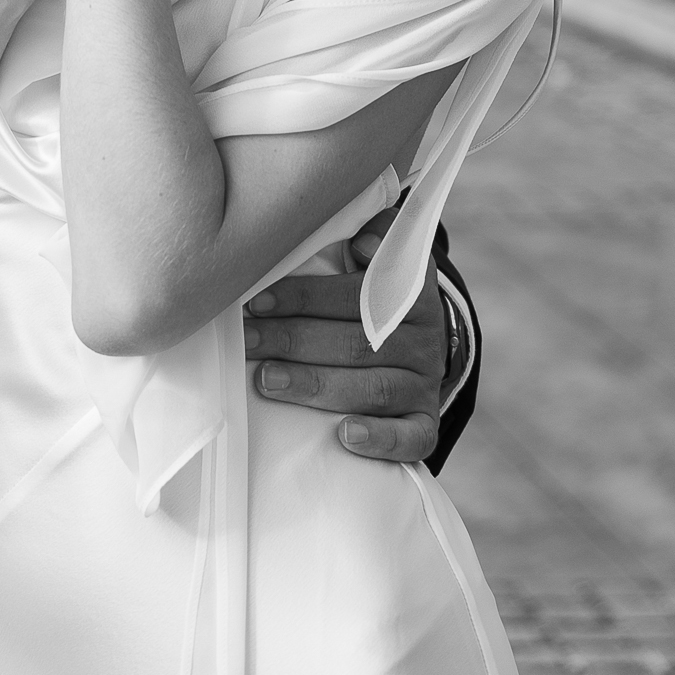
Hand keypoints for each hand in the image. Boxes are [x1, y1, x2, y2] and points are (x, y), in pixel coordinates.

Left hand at [242, 207, 448, 463]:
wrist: (414, 345)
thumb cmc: (371, 296)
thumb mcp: (375, 258)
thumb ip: (370, 235)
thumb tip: (361, 240)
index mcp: (411, 289)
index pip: (357, 293)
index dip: (306, 296)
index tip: (258, 300)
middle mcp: (425, 336)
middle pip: (358, 341)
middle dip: (294, 341)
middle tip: (248, 342)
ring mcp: (426, 383)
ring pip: (373, 387)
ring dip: (316, 384)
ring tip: (267, 380)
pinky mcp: (425, 423)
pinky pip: (412, 437)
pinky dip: (380, 439)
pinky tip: (344, 436)